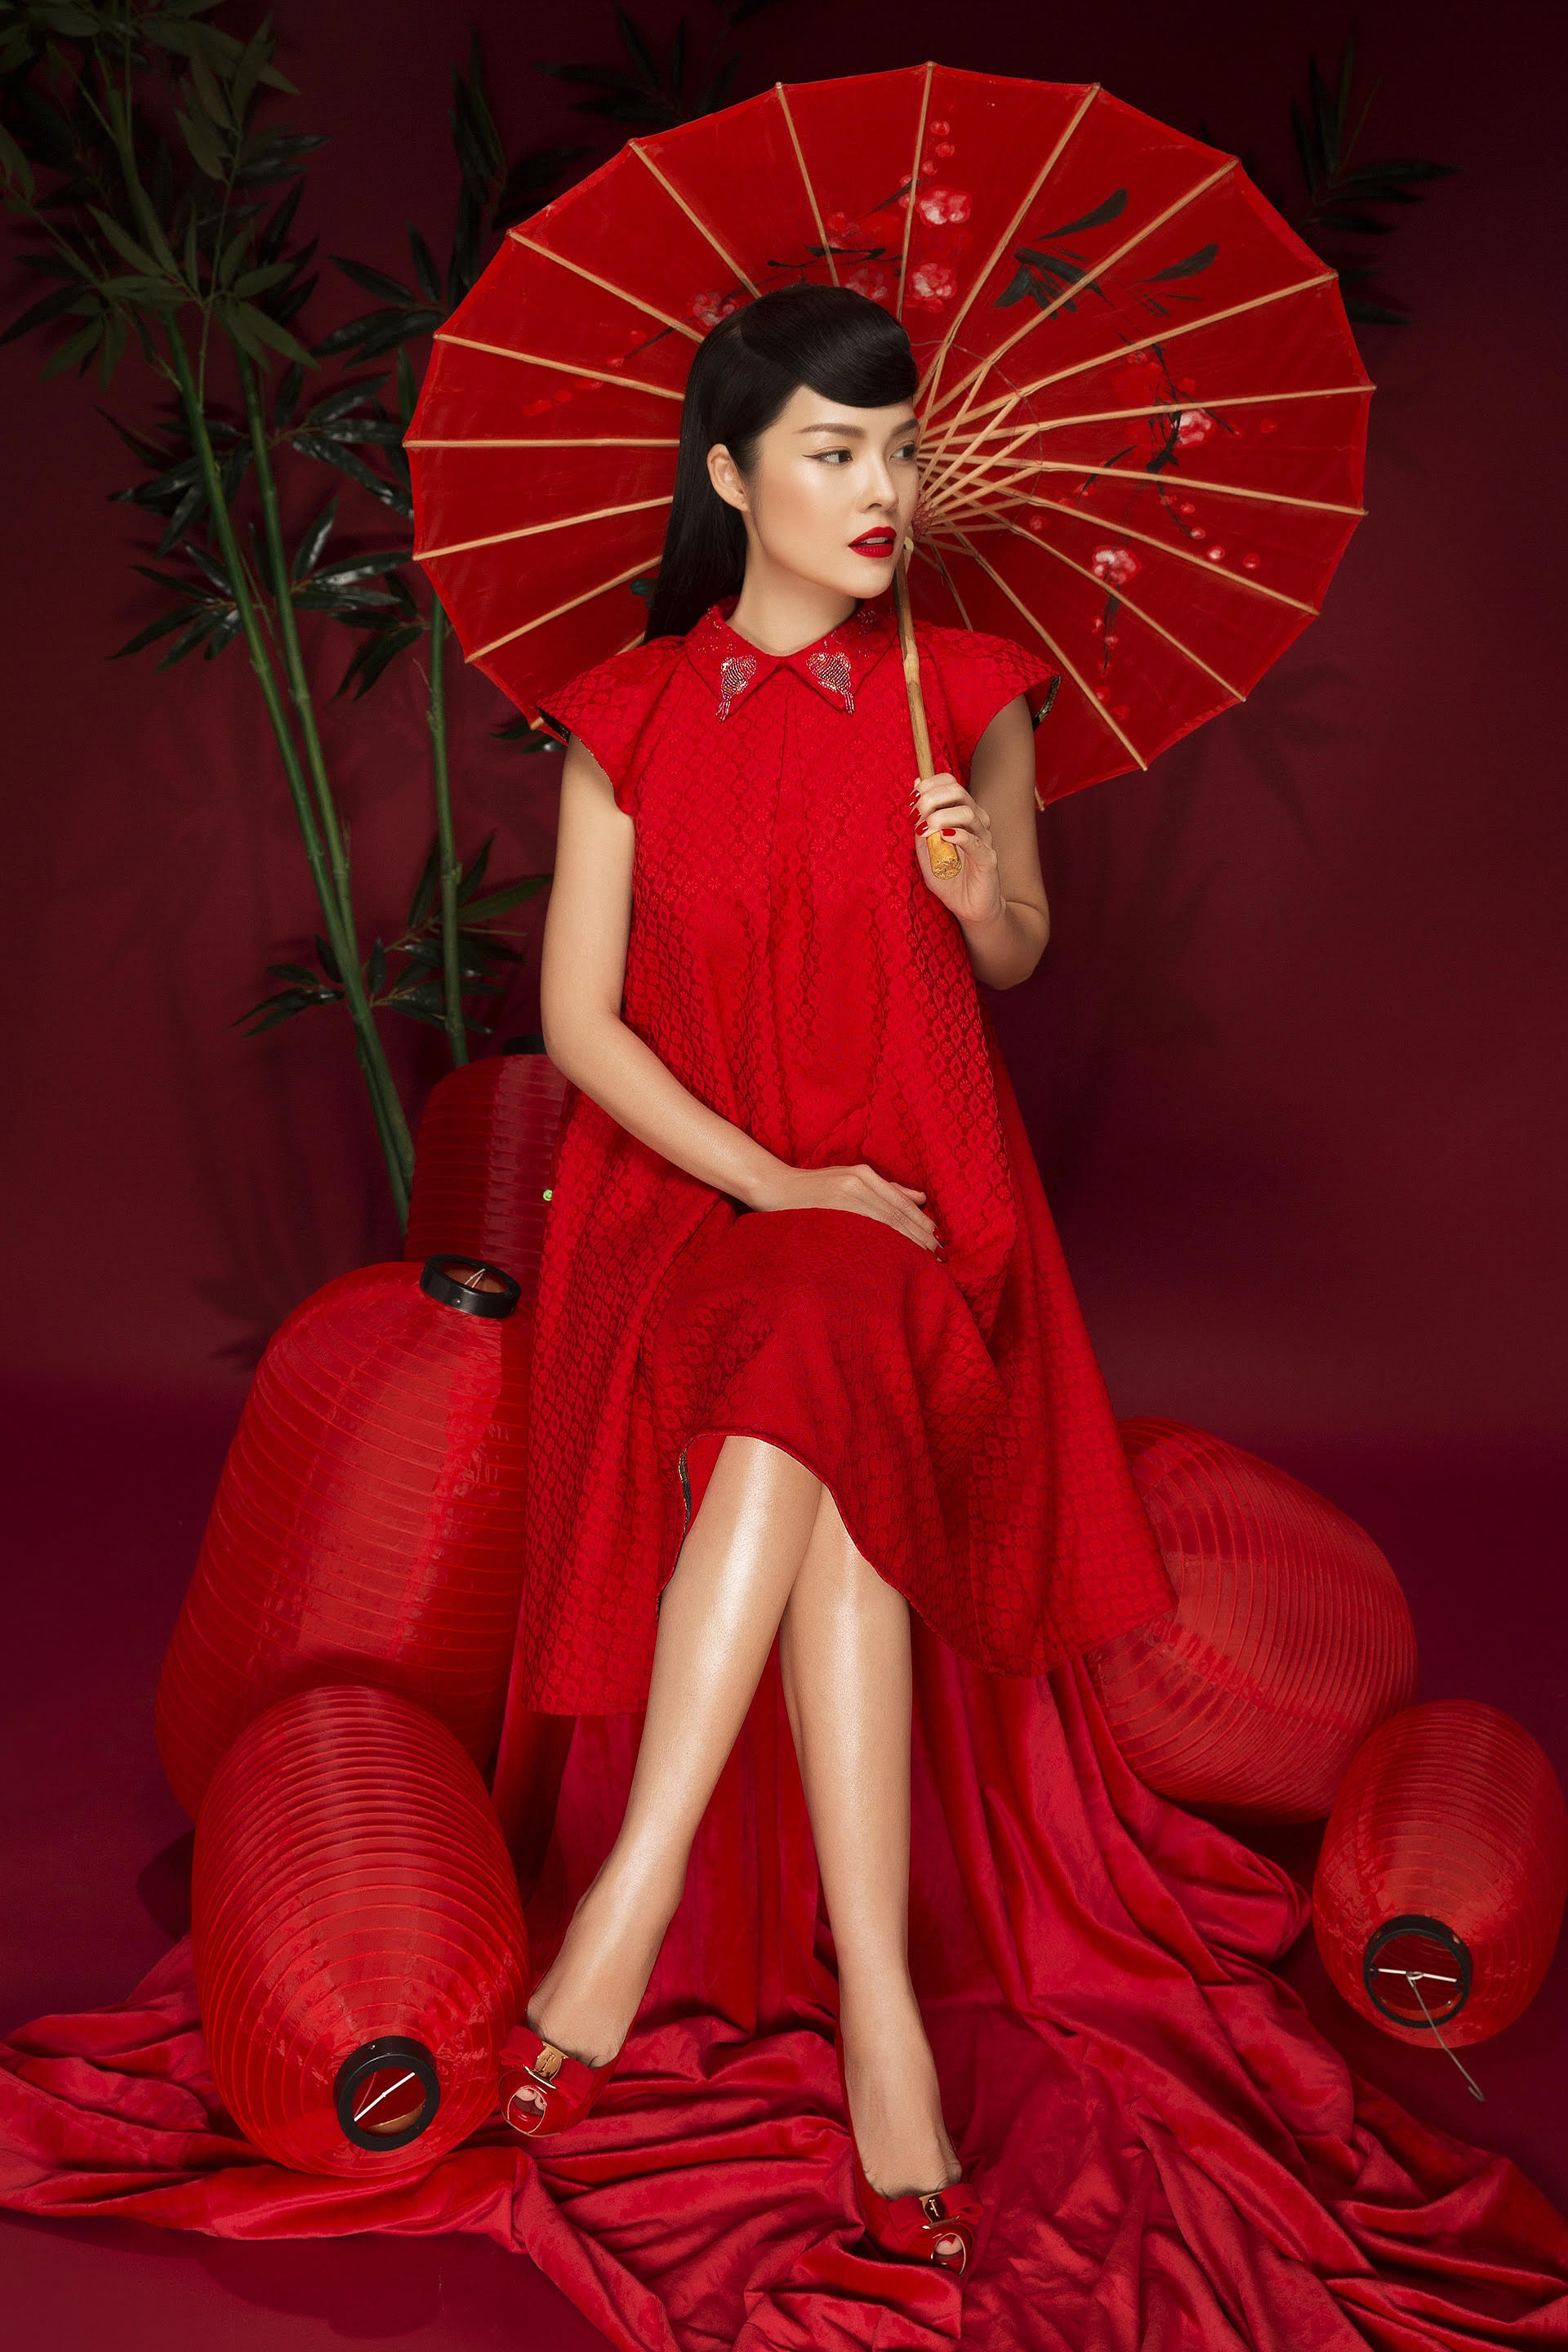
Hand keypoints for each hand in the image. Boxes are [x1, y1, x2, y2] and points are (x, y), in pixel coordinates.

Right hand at [751, 1161, 939, 1252]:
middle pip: (897, 1214)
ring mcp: (845, 1196)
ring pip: (884, 1223)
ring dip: (907, 1242)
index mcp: (865, 1174)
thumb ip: (885, 1189)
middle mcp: (859, 1182)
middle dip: (920, 1236)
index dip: (921, 1222)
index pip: (901, 1203)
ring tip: (924, 1259)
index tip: (937, 1240)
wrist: (775, 1186)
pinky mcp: (831, 1210)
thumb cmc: (815, 1187)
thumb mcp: (851, 1179)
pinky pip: (863, 1230)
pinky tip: (895, 1256)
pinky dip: (882, 1243)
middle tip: (939, 1255)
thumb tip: (920, 1198)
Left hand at [910, 772, 1004, 927]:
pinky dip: (958, 835)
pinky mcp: (987, 859)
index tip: (911, 800)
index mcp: (962, 814)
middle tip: (916, 813)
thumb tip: (915, 787)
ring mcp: (983, 839)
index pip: (951, 784)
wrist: (970, 908)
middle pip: (958, 792)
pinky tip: (943, 837)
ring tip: (925, 830)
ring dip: (941, 816)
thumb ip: (921, 822)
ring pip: (967, 812)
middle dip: (932, 797)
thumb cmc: (949, 879)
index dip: (929, 785)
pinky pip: (975, 841)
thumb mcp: (926, 850)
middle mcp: (976, 822)